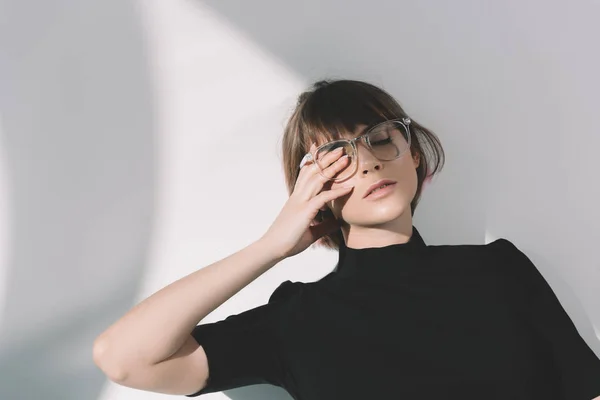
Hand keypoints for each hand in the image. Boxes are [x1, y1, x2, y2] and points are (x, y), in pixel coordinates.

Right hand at [260, 143, 353, 258]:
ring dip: (333, 168)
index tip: (319, 147)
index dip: (313, 159)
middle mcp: (298, 196)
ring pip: (318, 178)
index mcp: (297, 197)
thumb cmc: (288, 240)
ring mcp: (301, 202)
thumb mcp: (311, 231)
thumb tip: (337, 221)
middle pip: (313, 170)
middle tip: (340, 148)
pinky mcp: (305, 211)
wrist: (273, 248)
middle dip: (327, 158)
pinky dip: (337, 191)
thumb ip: (324, 225)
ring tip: (346, 159)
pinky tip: (348, 187)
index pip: (305, 173)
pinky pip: (323, 197)